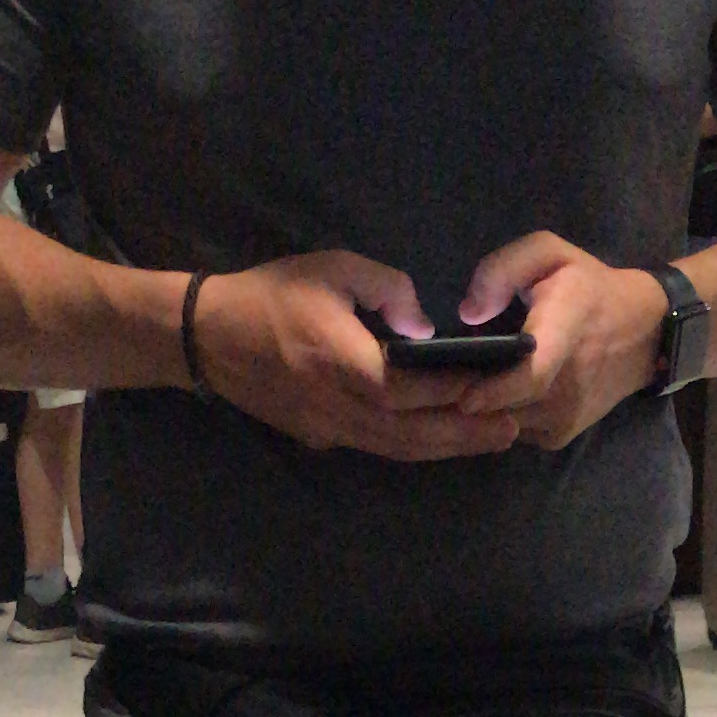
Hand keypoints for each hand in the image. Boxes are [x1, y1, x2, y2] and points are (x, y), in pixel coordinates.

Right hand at [190, 251, 521, 460]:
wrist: (207, 337)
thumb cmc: (270, 294)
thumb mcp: (332, 268)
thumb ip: (387, 289)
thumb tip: (425, 324)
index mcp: (339, 359)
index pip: (406, 388)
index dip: (450, 390)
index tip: (492, 384)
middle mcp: (335, 404)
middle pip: (410, 432)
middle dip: (463, 433)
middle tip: (510, 431)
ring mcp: (326, 427)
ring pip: (396, 449)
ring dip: (445, 448)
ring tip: (489, 442)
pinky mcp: (319, 437)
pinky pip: (376, 447)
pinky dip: (414, 447)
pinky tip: (442, 441)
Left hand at [453, 234, 670, 449]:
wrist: (646, 334)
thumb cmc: (590, 288)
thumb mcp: (552, 254)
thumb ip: (504, 269)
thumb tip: (470, 312)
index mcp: (566, 331)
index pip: (534, 375)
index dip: (496, 391)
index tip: (465, 397)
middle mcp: (567, 384)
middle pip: (508, 406)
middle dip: (469, 400)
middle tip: (438, 385)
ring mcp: (565, 416)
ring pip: (506, 424)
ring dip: (482, 410)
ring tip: (461, 386)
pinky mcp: (560, 435)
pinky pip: (516, 431)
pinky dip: (499, 417)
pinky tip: (496, 395)